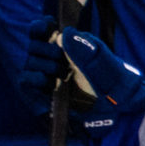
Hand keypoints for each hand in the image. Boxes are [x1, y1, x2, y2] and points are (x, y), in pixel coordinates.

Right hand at [23, 15, 144, 124]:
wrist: (119, 119)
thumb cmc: (119, 91)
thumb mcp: (110, 67)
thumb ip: (90, 50)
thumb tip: (67, 32)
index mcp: (72, 49)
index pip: (46, 30)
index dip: (42, 26)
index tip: (48, 26)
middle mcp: (57, 61)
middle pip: (34, 44)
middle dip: (45, 47)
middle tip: (60, 57)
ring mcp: (47, 79)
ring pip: (30, 61)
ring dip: (43, 64)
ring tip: (62, 74)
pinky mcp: (40, 96)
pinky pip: (25, 81)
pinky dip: (34, 78)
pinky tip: (49, 83)